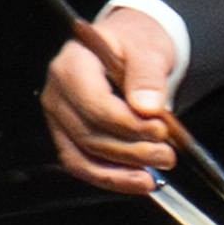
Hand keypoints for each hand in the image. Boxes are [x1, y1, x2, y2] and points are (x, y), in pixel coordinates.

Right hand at [40, 0, 185, 195]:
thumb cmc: (133, 43)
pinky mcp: (66, 137)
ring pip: (83, 156)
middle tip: (167, 155)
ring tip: (156, 173)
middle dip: (131, 151)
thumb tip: (148, 108)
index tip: (161, 130)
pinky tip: (136, 181)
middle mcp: (57, 95)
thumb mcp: (147, 48)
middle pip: (89, 135)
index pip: (95, 106)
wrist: (126, 46)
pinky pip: (82, 165)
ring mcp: (58, 119)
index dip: (129, 125)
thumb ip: (147, 77)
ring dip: (121, 172)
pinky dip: (110, 179)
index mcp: (71, 67)